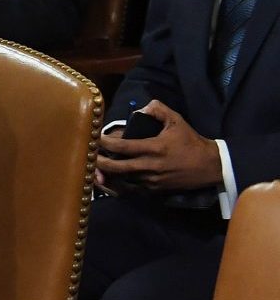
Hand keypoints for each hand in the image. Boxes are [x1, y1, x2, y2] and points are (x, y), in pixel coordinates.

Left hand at [95, 101, 223, 191]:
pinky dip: (117, 187)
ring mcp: (152, 181)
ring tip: (93, 168)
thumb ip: (157, 109)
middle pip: (118, 167)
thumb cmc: (191, 141)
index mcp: (154, 148)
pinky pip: (131, 190)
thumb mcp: (177, 120)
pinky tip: (107, 182)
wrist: (211, 166)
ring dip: (107, 175)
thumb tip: (139, 109)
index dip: (106, 142)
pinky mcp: (155, 191)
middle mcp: (151, 166)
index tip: (96, 137)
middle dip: (100, 162)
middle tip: (88, 155)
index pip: (123, 146)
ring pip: (122, 181)